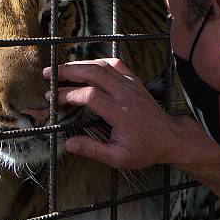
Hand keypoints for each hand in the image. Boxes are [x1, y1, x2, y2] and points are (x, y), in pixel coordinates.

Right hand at [44, 58, 219, 216]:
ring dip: (79, 64)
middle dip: (68, 71)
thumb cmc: (145, 150)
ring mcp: (131, 85)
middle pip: (94, 73)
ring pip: (102, 66)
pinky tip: (85, 66)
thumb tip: (68, 144)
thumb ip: (92, 150)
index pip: (90, 95)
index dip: (69, 94)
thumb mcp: (118, 158)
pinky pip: (114, 64)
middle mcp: (126, 94)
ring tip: (60, 69)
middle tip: (48, 74)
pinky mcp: (134, 81)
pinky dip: (97, 62)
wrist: (170, 138)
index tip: (54, 98)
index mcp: (121, 113)